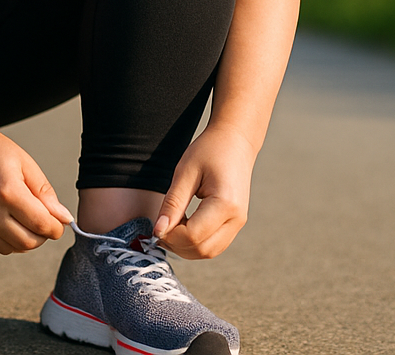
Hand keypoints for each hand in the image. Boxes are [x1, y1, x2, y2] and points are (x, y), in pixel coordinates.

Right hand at [0, 123, 72, 254]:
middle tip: (46, 220)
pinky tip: (14, 222)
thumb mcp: (25, 162)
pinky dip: (13, 240)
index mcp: (8, 191)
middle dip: (44, 235)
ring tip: (29, 219)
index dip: (56, 227)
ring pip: (15, 248)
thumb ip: (45, 193)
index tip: (59, 221)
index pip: (41, 224)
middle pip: (29, 242)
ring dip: (29, 239)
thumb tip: (63, 217)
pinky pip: (0, 247)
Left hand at [153, 124, 255, 258]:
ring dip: (186, 247)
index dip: (170, 236)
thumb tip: (158, 231)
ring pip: (209, 252)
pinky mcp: (235, 223)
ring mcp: (239, 223)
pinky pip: (214, 244)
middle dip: (177, 245)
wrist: (235, 141)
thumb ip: (172, 204)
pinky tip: (182, 227)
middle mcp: (236, 218)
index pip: (193, 235)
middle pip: (202, 249)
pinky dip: (196, 243)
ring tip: (170, 227)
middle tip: (160, 228)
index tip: (156, 225)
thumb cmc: (209, 150)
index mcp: (225, 204)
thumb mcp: (185, 172)